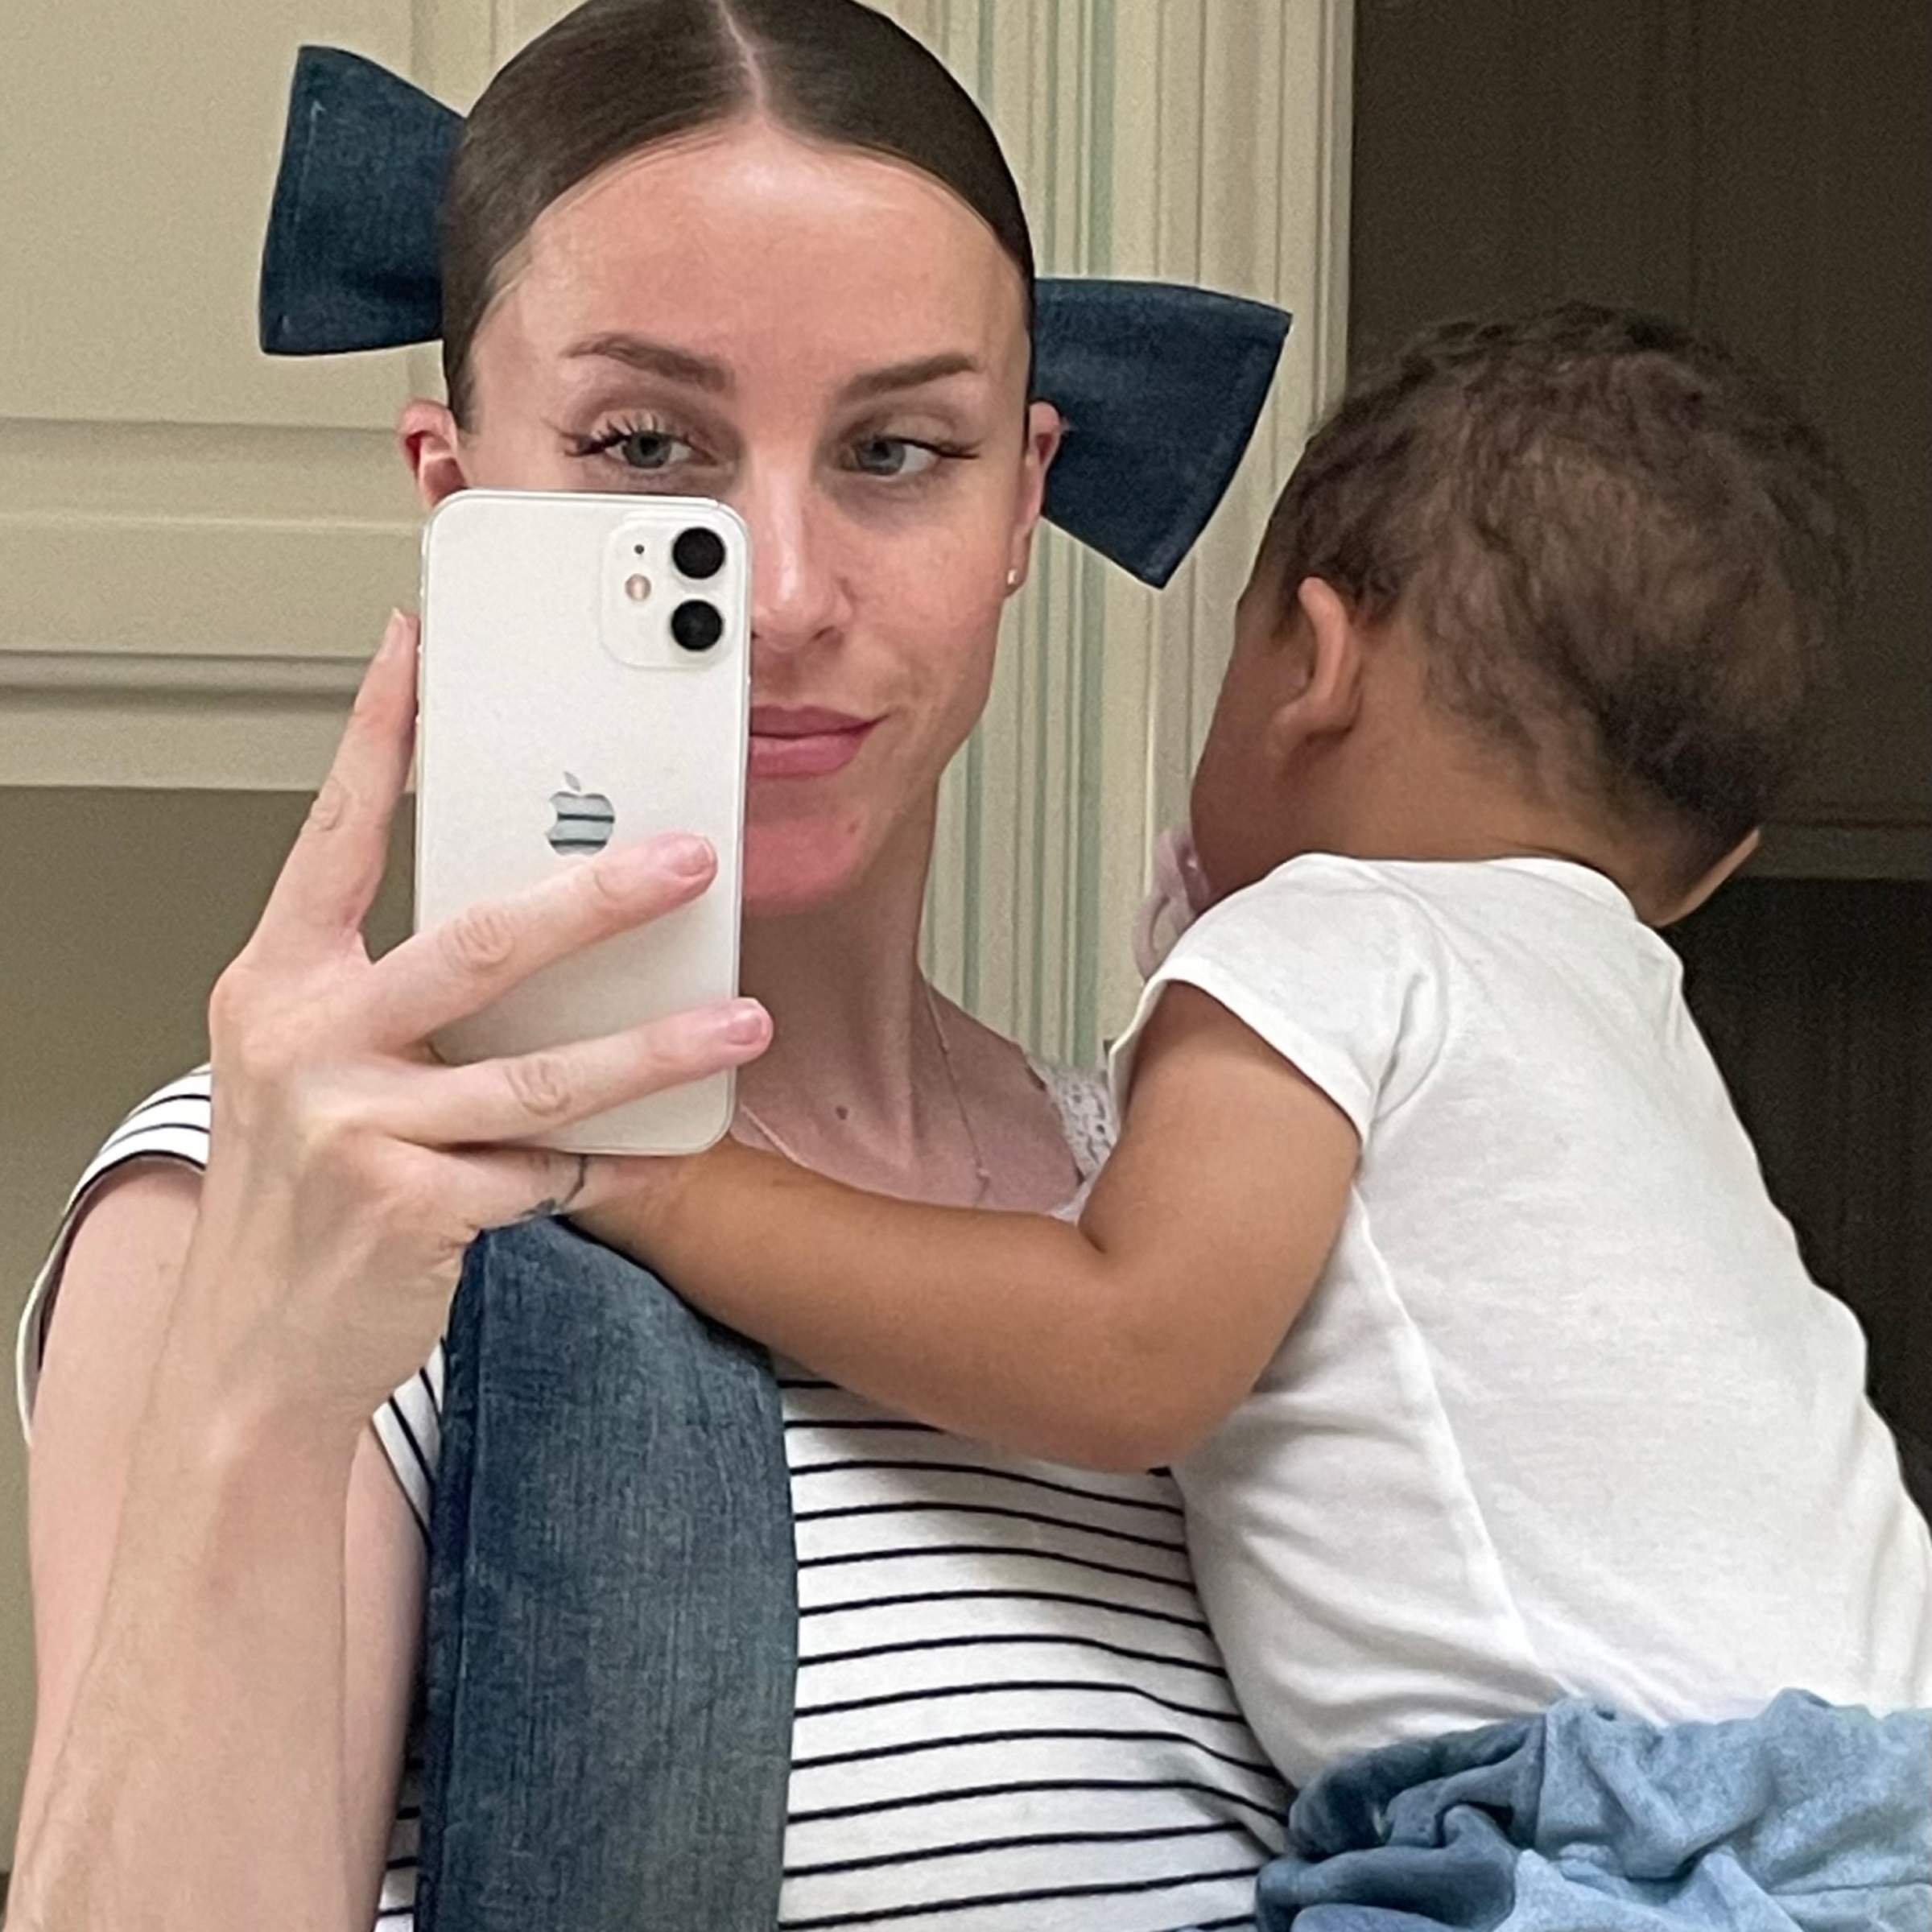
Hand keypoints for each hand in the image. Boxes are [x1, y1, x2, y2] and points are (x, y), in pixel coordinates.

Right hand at [170, 610, 770, 1440]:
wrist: (255, 1346)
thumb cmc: (299, 1187)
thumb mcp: (309, 1066)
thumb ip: (391, 991)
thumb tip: (532, 921)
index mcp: (278, 981)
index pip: (334, 833)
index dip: (377, 734)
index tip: (420, 644)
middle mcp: (305, 1041)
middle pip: (478, 943)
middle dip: (598, 896)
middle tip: (689, 860)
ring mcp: (355, 1127)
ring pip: (543, 1071)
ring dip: (657, 1046)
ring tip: (740, 1020)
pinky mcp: (412, 1207)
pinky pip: (547, 1168)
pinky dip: (601, 1160)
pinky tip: (642, 1156)